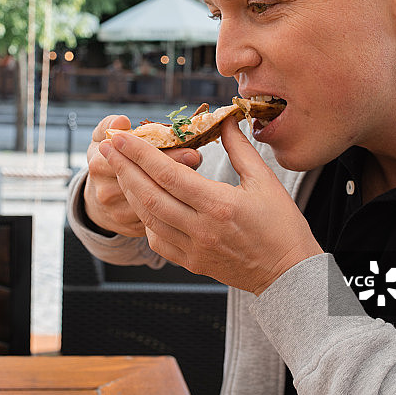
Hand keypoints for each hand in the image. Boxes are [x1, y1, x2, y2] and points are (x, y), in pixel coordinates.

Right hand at [83, 114, 201, 236]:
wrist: (97, 202)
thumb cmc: (104, 161)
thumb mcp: (100, 139)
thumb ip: (109, 125)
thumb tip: (121, 121)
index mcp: (99, 166)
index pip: (132, 159)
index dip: (160, 155)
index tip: (188, 150)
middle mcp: (106, 193)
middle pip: (147, 182)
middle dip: (174, 169)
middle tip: (197, 158)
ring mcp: (118, 213)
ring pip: (155, 202)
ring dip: (178, 189)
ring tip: (198, 175)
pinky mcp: (130, 229)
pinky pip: (157, 218)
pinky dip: (174, 206)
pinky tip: (188, 195)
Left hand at [99, 118, 322, 294]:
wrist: (288, 275)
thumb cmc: (282, 225)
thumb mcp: (265, 181)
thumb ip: (240, 148)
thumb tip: (224, 120)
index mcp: (219, 204)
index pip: (167, 174)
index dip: (139, 153)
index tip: (120, 138)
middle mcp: (201, 228)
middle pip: (149, 195)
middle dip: (123, 169)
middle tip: (106, 148)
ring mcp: (193, 249)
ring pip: (148, 218)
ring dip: (129, 192)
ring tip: (117, 170)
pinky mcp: (191, 263)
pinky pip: (157, 240)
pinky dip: (145, 219)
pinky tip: (142, 202)